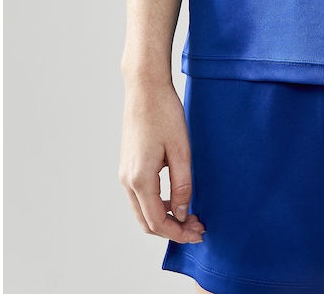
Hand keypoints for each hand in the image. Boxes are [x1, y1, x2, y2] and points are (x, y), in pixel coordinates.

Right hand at [119, 78, 206, 243]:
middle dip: (172, 229)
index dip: (178, 233)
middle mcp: (128, 180)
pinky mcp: (128, 165)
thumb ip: (183, 184)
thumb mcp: (181, 149)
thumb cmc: (164, 113)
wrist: (145, 88)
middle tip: (197, 228)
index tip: (198, 234)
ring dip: (165, 218)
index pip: (157, 222)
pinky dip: (157, 205)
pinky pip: (141, 196)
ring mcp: (125, 173)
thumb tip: (183, 213)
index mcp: (140, 179)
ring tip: (191, 215)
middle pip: (147, 222)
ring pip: (142, 211)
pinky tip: (177, 199)